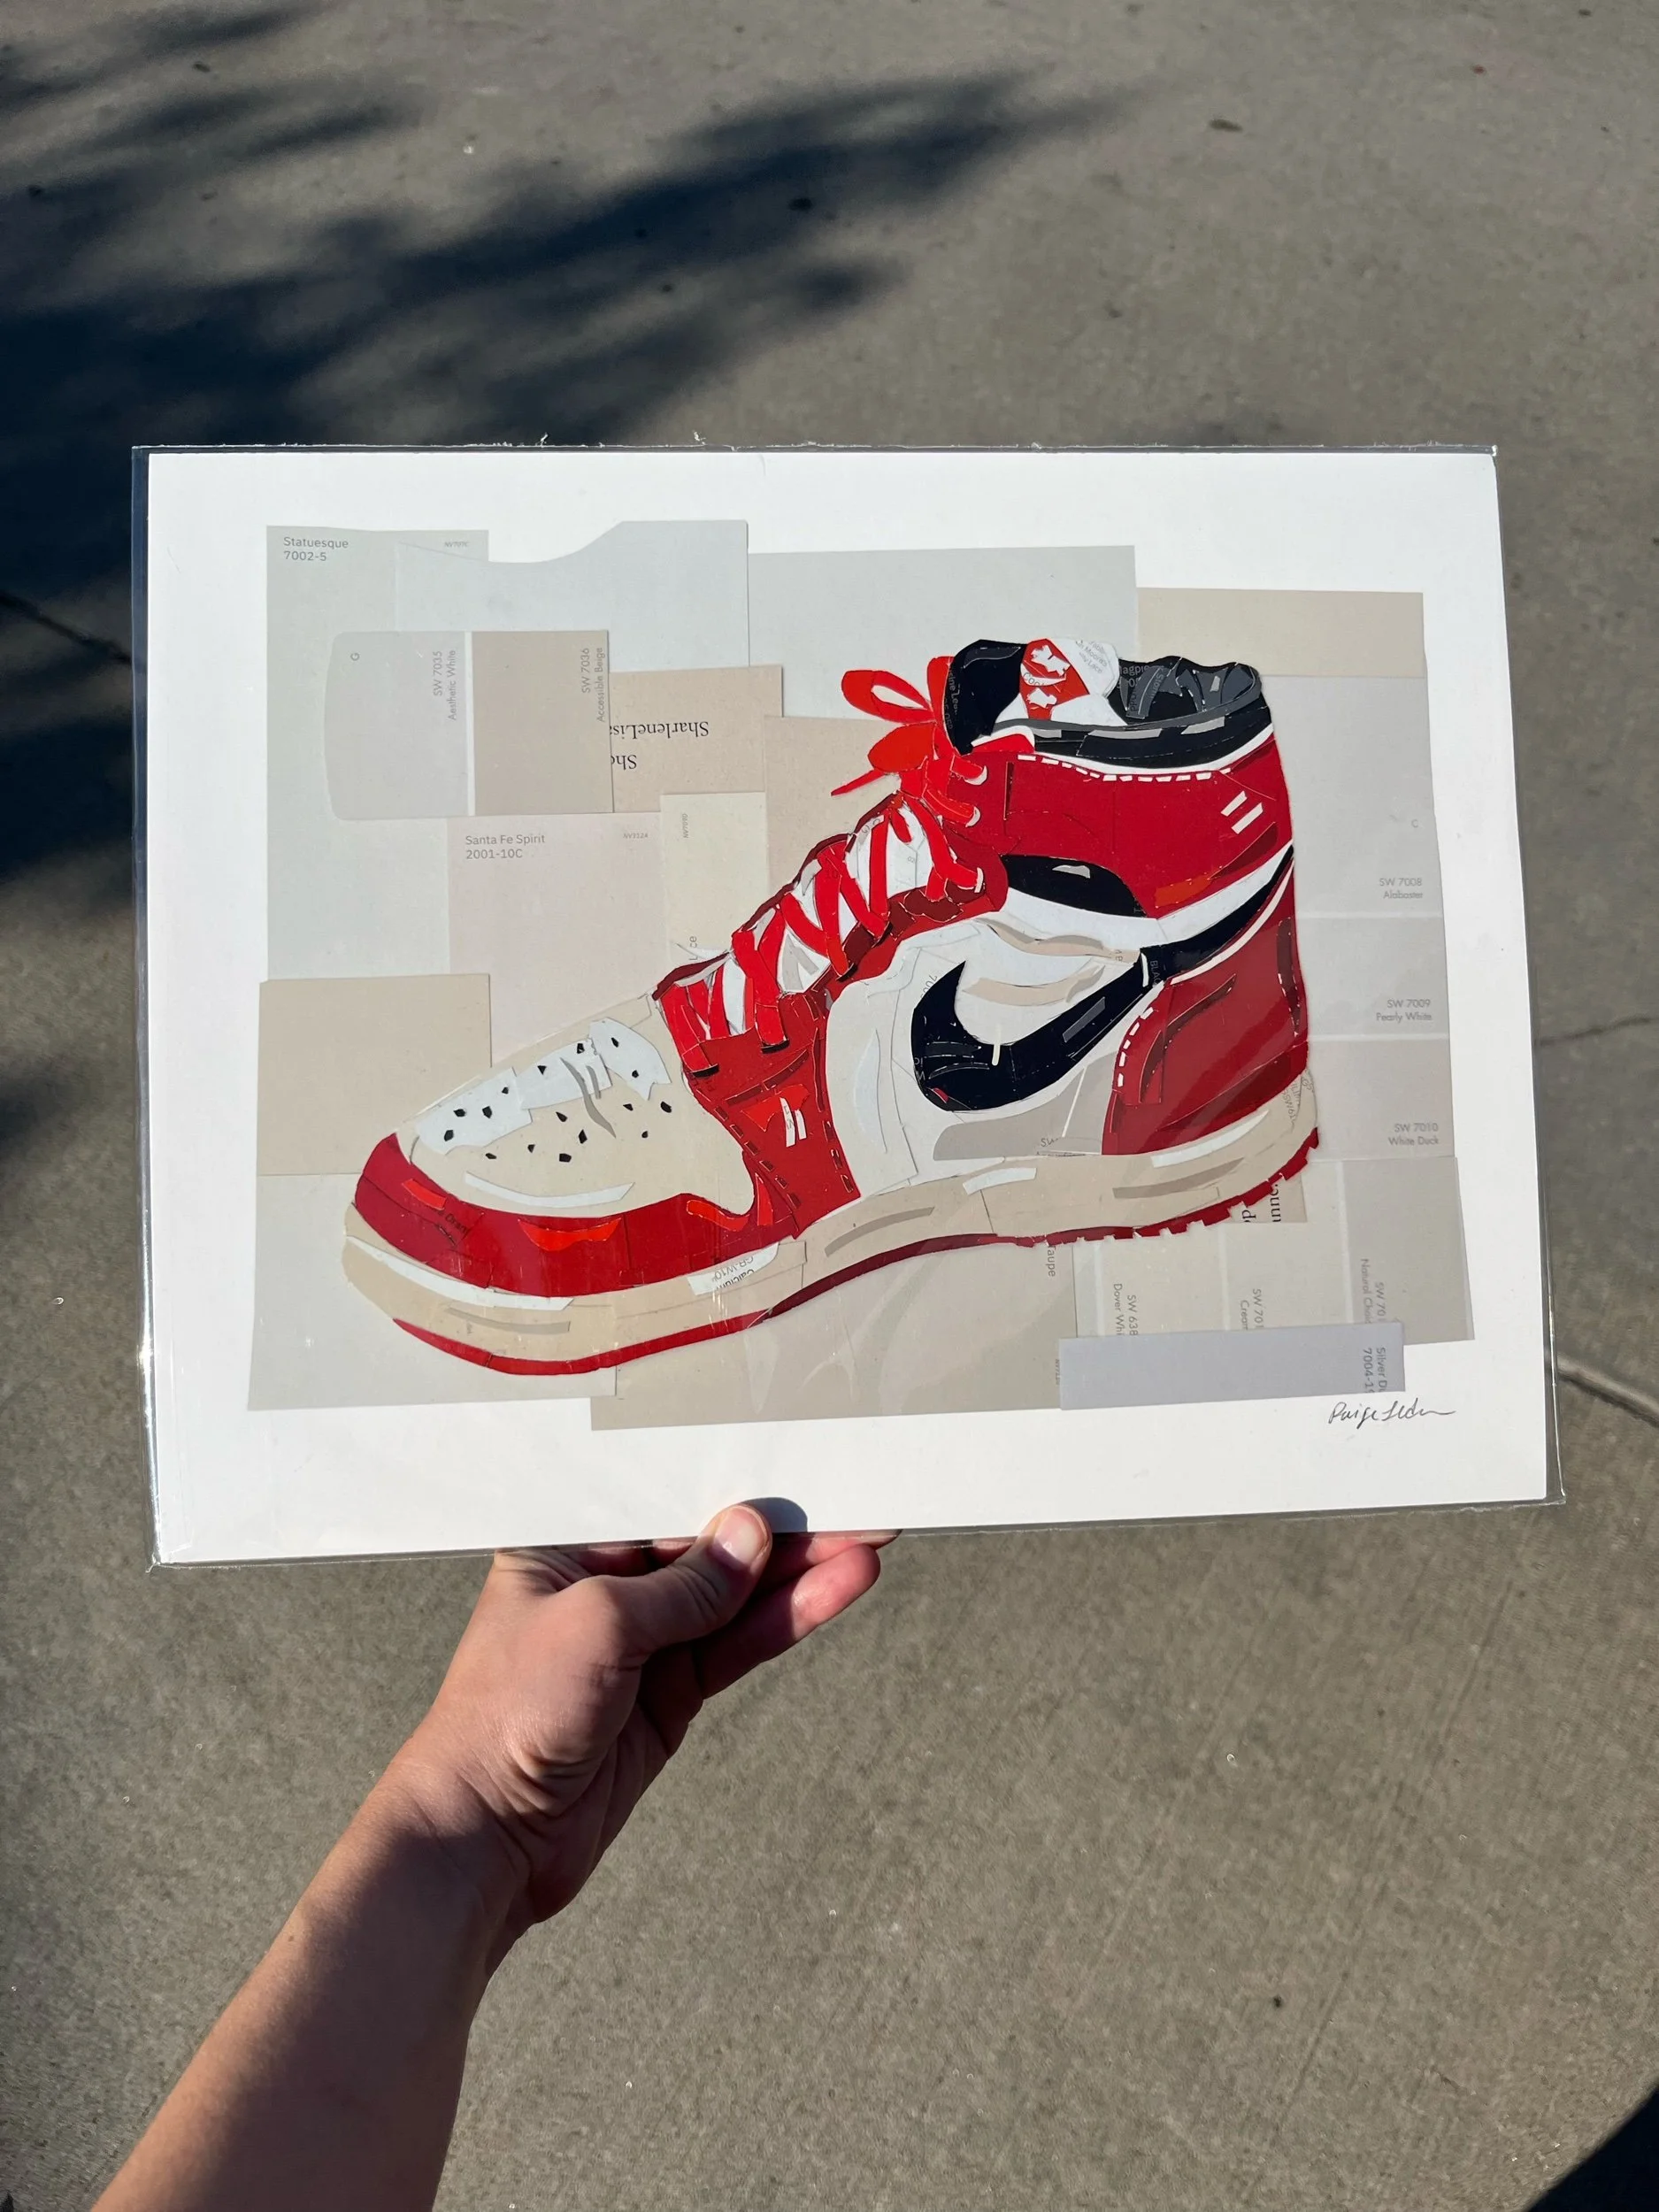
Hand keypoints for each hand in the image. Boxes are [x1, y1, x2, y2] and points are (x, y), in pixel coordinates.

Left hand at [378, 1512, 890, 1955]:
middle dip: (780, 1527)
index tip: (793, 1465)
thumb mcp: (598, 1625)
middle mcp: (604, 1584)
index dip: (729, 1481)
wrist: (484, 1838)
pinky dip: (784, 1619)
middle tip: (857, 1503)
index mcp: (564, 1542)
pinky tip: (831, 1591)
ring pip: (734, 1595)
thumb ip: (683, 1585)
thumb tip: (749, 1536)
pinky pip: (736, 1645)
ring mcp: (641, 1642)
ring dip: (799, 1573)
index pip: (661, 1495)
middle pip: (708, 1543)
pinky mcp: (668, 1694)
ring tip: (867, 1545)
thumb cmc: (503, 1718)